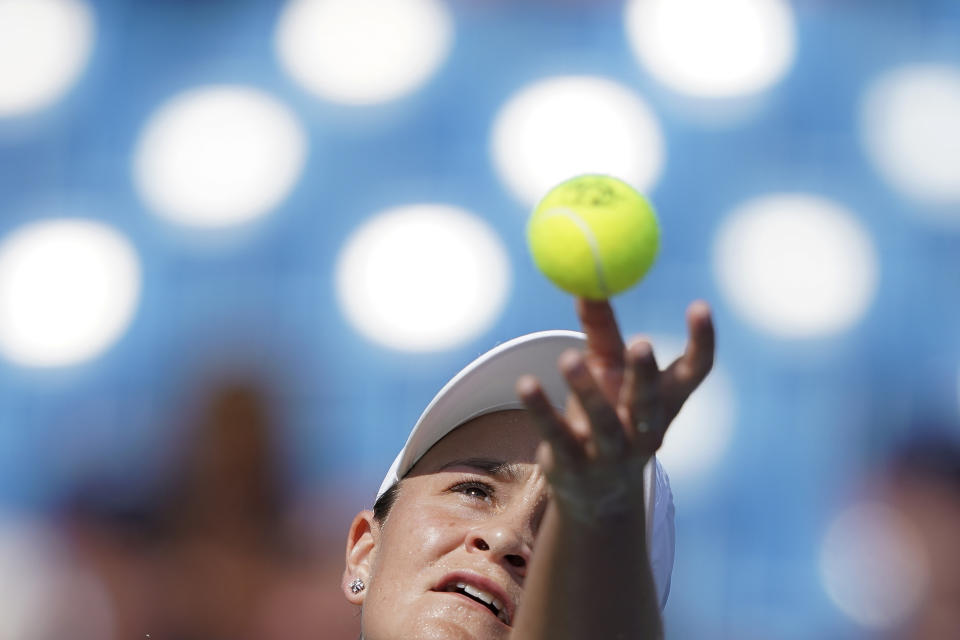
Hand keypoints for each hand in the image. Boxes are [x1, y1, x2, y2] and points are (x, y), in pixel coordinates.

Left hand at [516, 298, 713, 522]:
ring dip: (587, 391)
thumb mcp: (610, 369)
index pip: (693, 372)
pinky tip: (526, 384)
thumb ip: (601, 327)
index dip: (702, 342)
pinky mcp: (572, 464)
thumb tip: (586, 280)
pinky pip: (556, 434)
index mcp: (664, 403)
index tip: (700, 306)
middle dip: (645, 374)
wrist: (599, 495)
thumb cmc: (611, 413)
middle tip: (642, 343)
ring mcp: (610, 453)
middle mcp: (644, 430)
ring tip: (570, 358)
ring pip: (603, 422)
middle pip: (648, 403)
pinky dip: (541, 409)